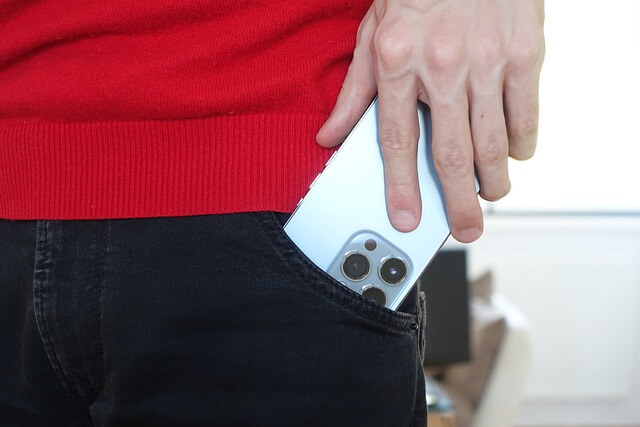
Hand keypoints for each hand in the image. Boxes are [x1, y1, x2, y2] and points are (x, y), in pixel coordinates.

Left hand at [316, 0, 544, 241]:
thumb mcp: (372, 35)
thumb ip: (353, 91)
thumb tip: (331, 136)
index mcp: (397, 62)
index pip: (396, 140)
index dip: (400, 186)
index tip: (406, 217)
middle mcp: (442, 66)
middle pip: (452, 153)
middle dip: (459, 203)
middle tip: (464, 229)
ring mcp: (487, 61)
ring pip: (492, 141)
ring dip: (493, 179)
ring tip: (490, 194)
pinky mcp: (525, 53)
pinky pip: (526, 113)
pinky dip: (521, 141)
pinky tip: (514, 152)